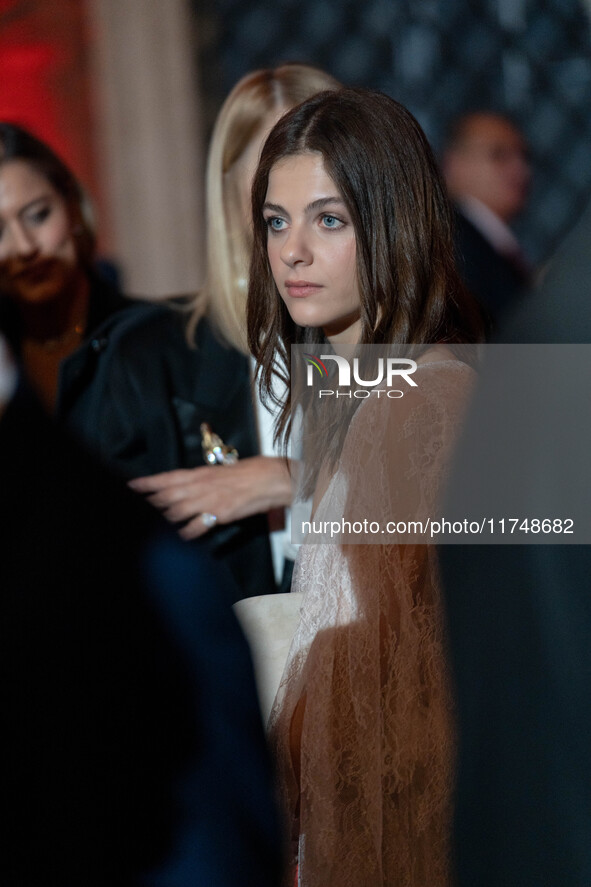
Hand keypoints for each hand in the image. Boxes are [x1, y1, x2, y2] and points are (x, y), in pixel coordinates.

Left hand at [128, 455, 293, 539]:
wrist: (273, 478)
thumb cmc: (252, 472)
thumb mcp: (224, 472)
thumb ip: (205, 480)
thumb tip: (190, 487)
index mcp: (203, 473)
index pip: (169, 477)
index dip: (149, 482)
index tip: (132, 486)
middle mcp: (203, 485)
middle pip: (168, 494)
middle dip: (150, 501)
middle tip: (134, 505)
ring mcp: (210, 500)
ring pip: (178, 509)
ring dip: (163, 517)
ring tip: (150, 521)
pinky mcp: (221, 513)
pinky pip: (198, 525)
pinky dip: (186, 532)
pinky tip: (177, 536)